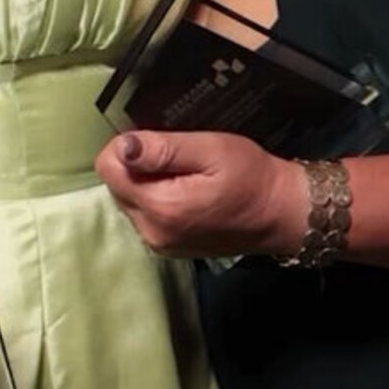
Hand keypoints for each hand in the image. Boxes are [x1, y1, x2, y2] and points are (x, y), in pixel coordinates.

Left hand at [95, 129, 307, 258]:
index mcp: (159, 206)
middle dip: (137, 166)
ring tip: (184, 174)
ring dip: (146, 183)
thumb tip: (123, 146)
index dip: (127, 146)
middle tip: (177, 156)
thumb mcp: (212, 150)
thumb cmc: (251, 177)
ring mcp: (158, 243)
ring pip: (128, 199)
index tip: (158, 140)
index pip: (109, 167)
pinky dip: (157, 199)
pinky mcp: (167, 247)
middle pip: (116, 185)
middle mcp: (150, 231)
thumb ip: (164, 149)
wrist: (279, 214)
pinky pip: (144, 215)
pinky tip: (185, 191)